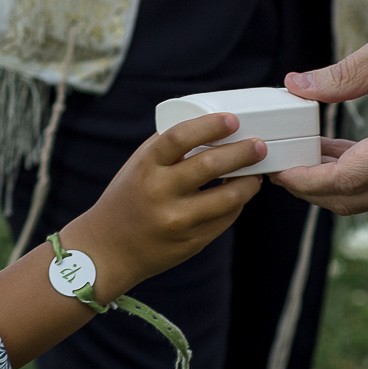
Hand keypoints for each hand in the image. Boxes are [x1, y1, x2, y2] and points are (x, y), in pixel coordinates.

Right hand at [64, 114, 264, 298]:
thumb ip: (167, 149)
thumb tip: (210, 128)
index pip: (180, 137)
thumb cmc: (127, 199)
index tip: (232, 120)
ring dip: (249, 182)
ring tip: (256, 174)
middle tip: (258, 145)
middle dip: (242, 152)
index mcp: (145, 167)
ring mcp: (177, 220)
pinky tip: (237, 196)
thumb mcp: (137, 167)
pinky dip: (236, 204)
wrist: (109, 248)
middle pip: (211, 165)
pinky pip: (226, 219)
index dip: (210, 126)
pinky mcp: (192, 242)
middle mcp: (160, 192)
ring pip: (228, 197)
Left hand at [276, 2, 367, 213]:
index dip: (304, 180)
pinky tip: (333, 150)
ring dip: (333, 183)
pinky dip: (358, 173)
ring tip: (299, 156)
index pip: (346, 180)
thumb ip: (343, 73)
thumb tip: (297, 86)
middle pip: (353, 199)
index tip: (275, 170)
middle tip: (277, 167)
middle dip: (311, 189)